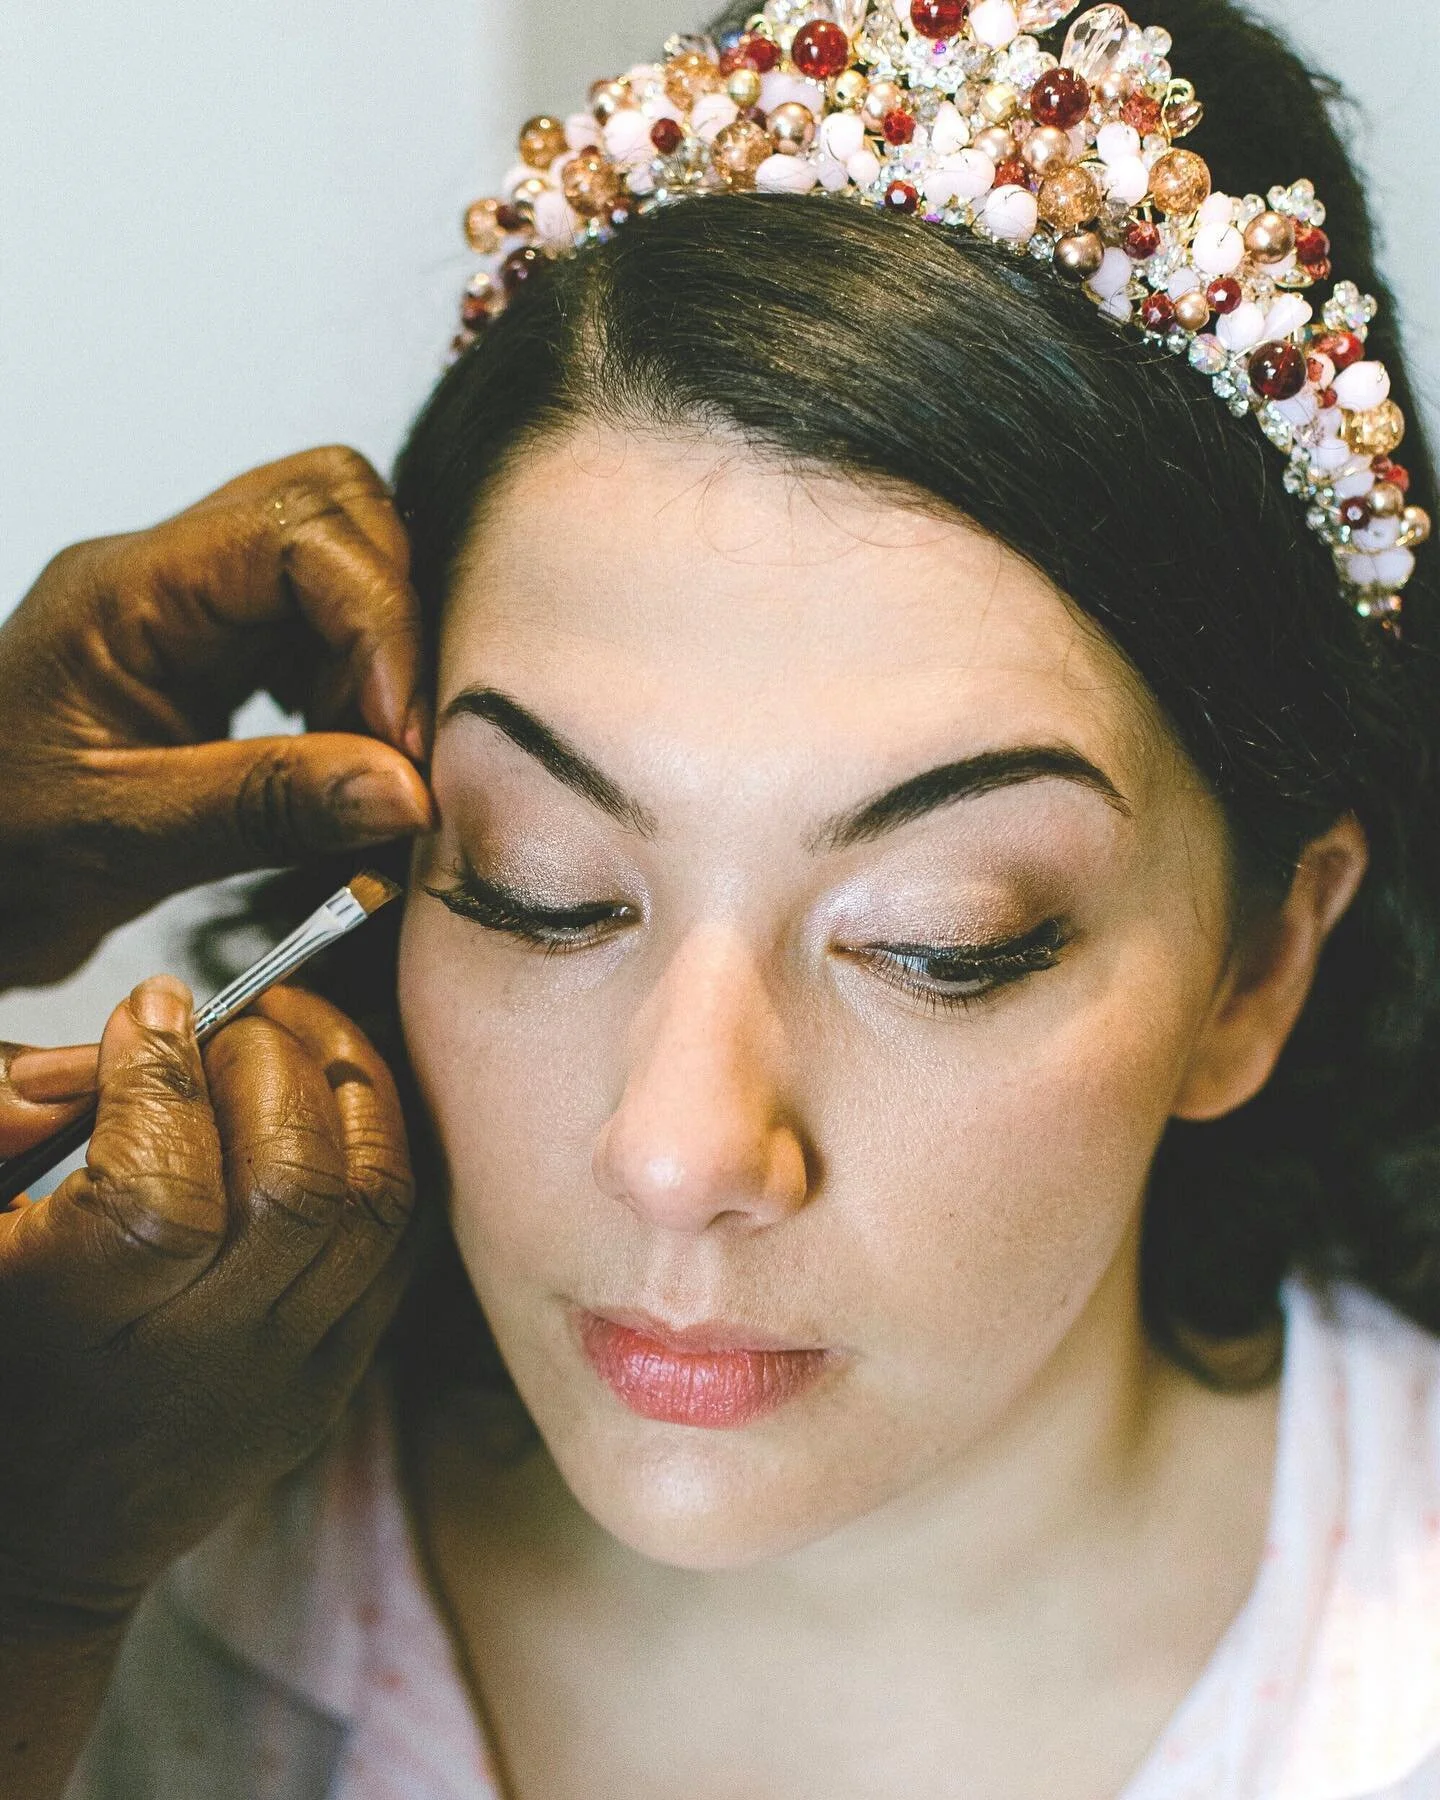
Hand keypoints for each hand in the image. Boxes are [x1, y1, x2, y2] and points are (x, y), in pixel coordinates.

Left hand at [0, 447, 432, 985]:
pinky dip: (361, 693)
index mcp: (126, 591)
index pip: (296, 533)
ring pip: (340, 567)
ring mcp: (197, 614)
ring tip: (371, 767)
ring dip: (381, 661)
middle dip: (392, 616)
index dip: (378, 622)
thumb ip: (266, 806)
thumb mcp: (123, 838)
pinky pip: (324, 636)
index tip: (405, 734)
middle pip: (332, 508)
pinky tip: (346, 768)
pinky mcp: (221, 661)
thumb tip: (407, 789)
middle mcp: (167, 579)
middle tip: (399, 738)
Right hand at [0, 975, 415, 1628]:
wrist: (32, 1538)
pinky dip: (387, 1147)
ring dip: (353, 1087)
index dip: (166, 1080)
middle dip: (275, 1067)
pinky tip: (342, 1094)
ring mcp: (278, 1381)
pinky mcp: (328, 1384)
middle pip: (293, 1190)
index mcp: (69, 1332)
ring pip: (371, 1207)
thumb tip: (117, 1039)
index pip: (161, 1192)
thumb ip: (4, 1127)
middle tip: (235, 1019)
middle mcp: (191, 1366)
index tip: (155, 1007)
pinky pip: (399, 1244)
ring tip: (302, 1030)